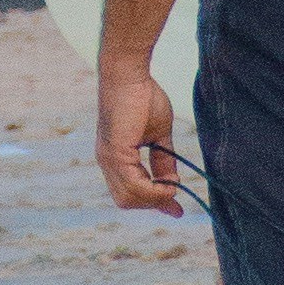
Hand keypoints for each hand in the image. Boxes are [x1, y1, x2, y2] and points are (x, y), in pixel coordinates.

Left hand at [98, 67, 182, 216]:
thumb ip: (163, 159)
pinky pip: (134, 185)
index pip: (129, 192)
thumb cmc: (142, 96)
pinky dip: (153, 190)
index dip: (152, 202)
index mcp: (114, 158)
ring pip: (129, 198)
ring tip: (172, 186)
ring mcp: (109, 159)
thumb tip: (173, 182)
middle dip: (153, 203)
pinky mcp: (116, 153)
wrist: (130, 74)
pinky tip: (168, 182)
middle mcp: (107, 163)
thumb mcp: (158, 135)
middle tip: (175, 196)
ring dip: (155, 198)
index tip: (176, 210)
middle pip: (127, 201)